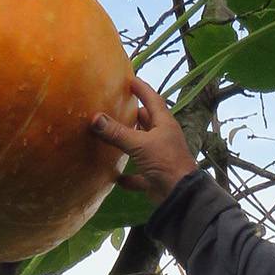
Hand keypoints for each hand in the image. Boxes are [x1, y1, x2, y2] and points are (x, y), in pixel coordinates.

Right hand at [91, 75, 200, 203]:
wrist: (180, 195)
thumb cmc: (165, 162)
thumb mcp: (139, 144)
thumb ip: (117, 133)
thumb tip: (95, 118)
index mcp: (164, 124)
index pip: (152, 100)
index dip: (141, 88)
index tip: (129, 78)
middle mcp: (163, 137)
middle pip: (147, 121)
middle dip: (133, 114)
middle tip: (115, 105)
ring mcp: (159, 157)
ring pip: (141, 145)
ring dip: (129, 141)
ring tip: (110, 134)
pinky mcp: (154, 176)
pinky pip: (138, 174)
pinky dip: (128, 175)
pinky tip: (115, 176)